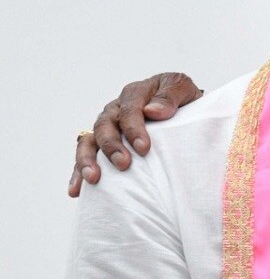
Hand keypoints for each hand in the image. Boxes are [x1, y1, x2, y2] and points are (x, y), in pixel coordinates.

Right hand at [68, 73, 204, 196]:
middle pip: (104, 125)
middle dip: (111, 146)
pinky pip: (86, 157)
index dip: (134, 129)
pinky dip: (78, 173)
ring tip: (93, 178)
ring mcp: (107, 127)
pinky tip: (77, 190)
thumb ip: (170, 96)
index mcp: (135, 94)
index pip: (129, 110)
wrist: (183, 108)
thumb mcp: (182, 88)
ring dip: (87, 160)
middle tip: (123, 164)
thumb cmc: (183, 99)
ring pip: (89, 141)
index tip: (144, 148)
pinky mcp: (102, 145)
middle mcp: (115, 110)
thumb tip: (152, 111)